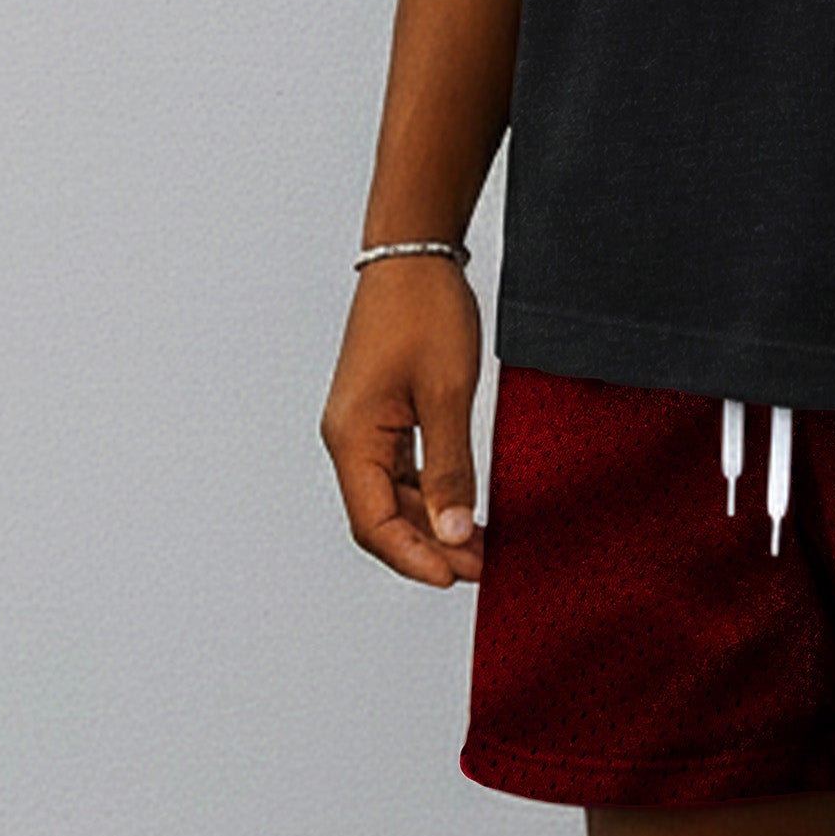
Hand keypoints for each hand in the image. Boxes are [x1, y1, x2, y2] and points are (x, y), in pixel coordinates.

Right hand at [320, 259, 486, 586]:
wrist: (414, 256)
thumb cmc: (424, 313)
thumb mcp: (449, 394)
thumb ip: (451, 468)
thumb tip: (455, 533)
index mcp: (352, 438)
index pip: (374, 523)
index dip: (415, 558)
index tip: (458, 579)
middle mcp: (350, 440)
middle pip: (381, 519)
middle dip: (430, 549)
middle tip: (484, 567)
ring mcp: (365, 430)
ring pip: (394, 500)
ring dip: (434, 527)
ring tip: (483, 548)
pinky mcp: (384, 419)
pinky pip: (403, 474)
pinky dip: (433, 498)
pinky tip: (466, 510)